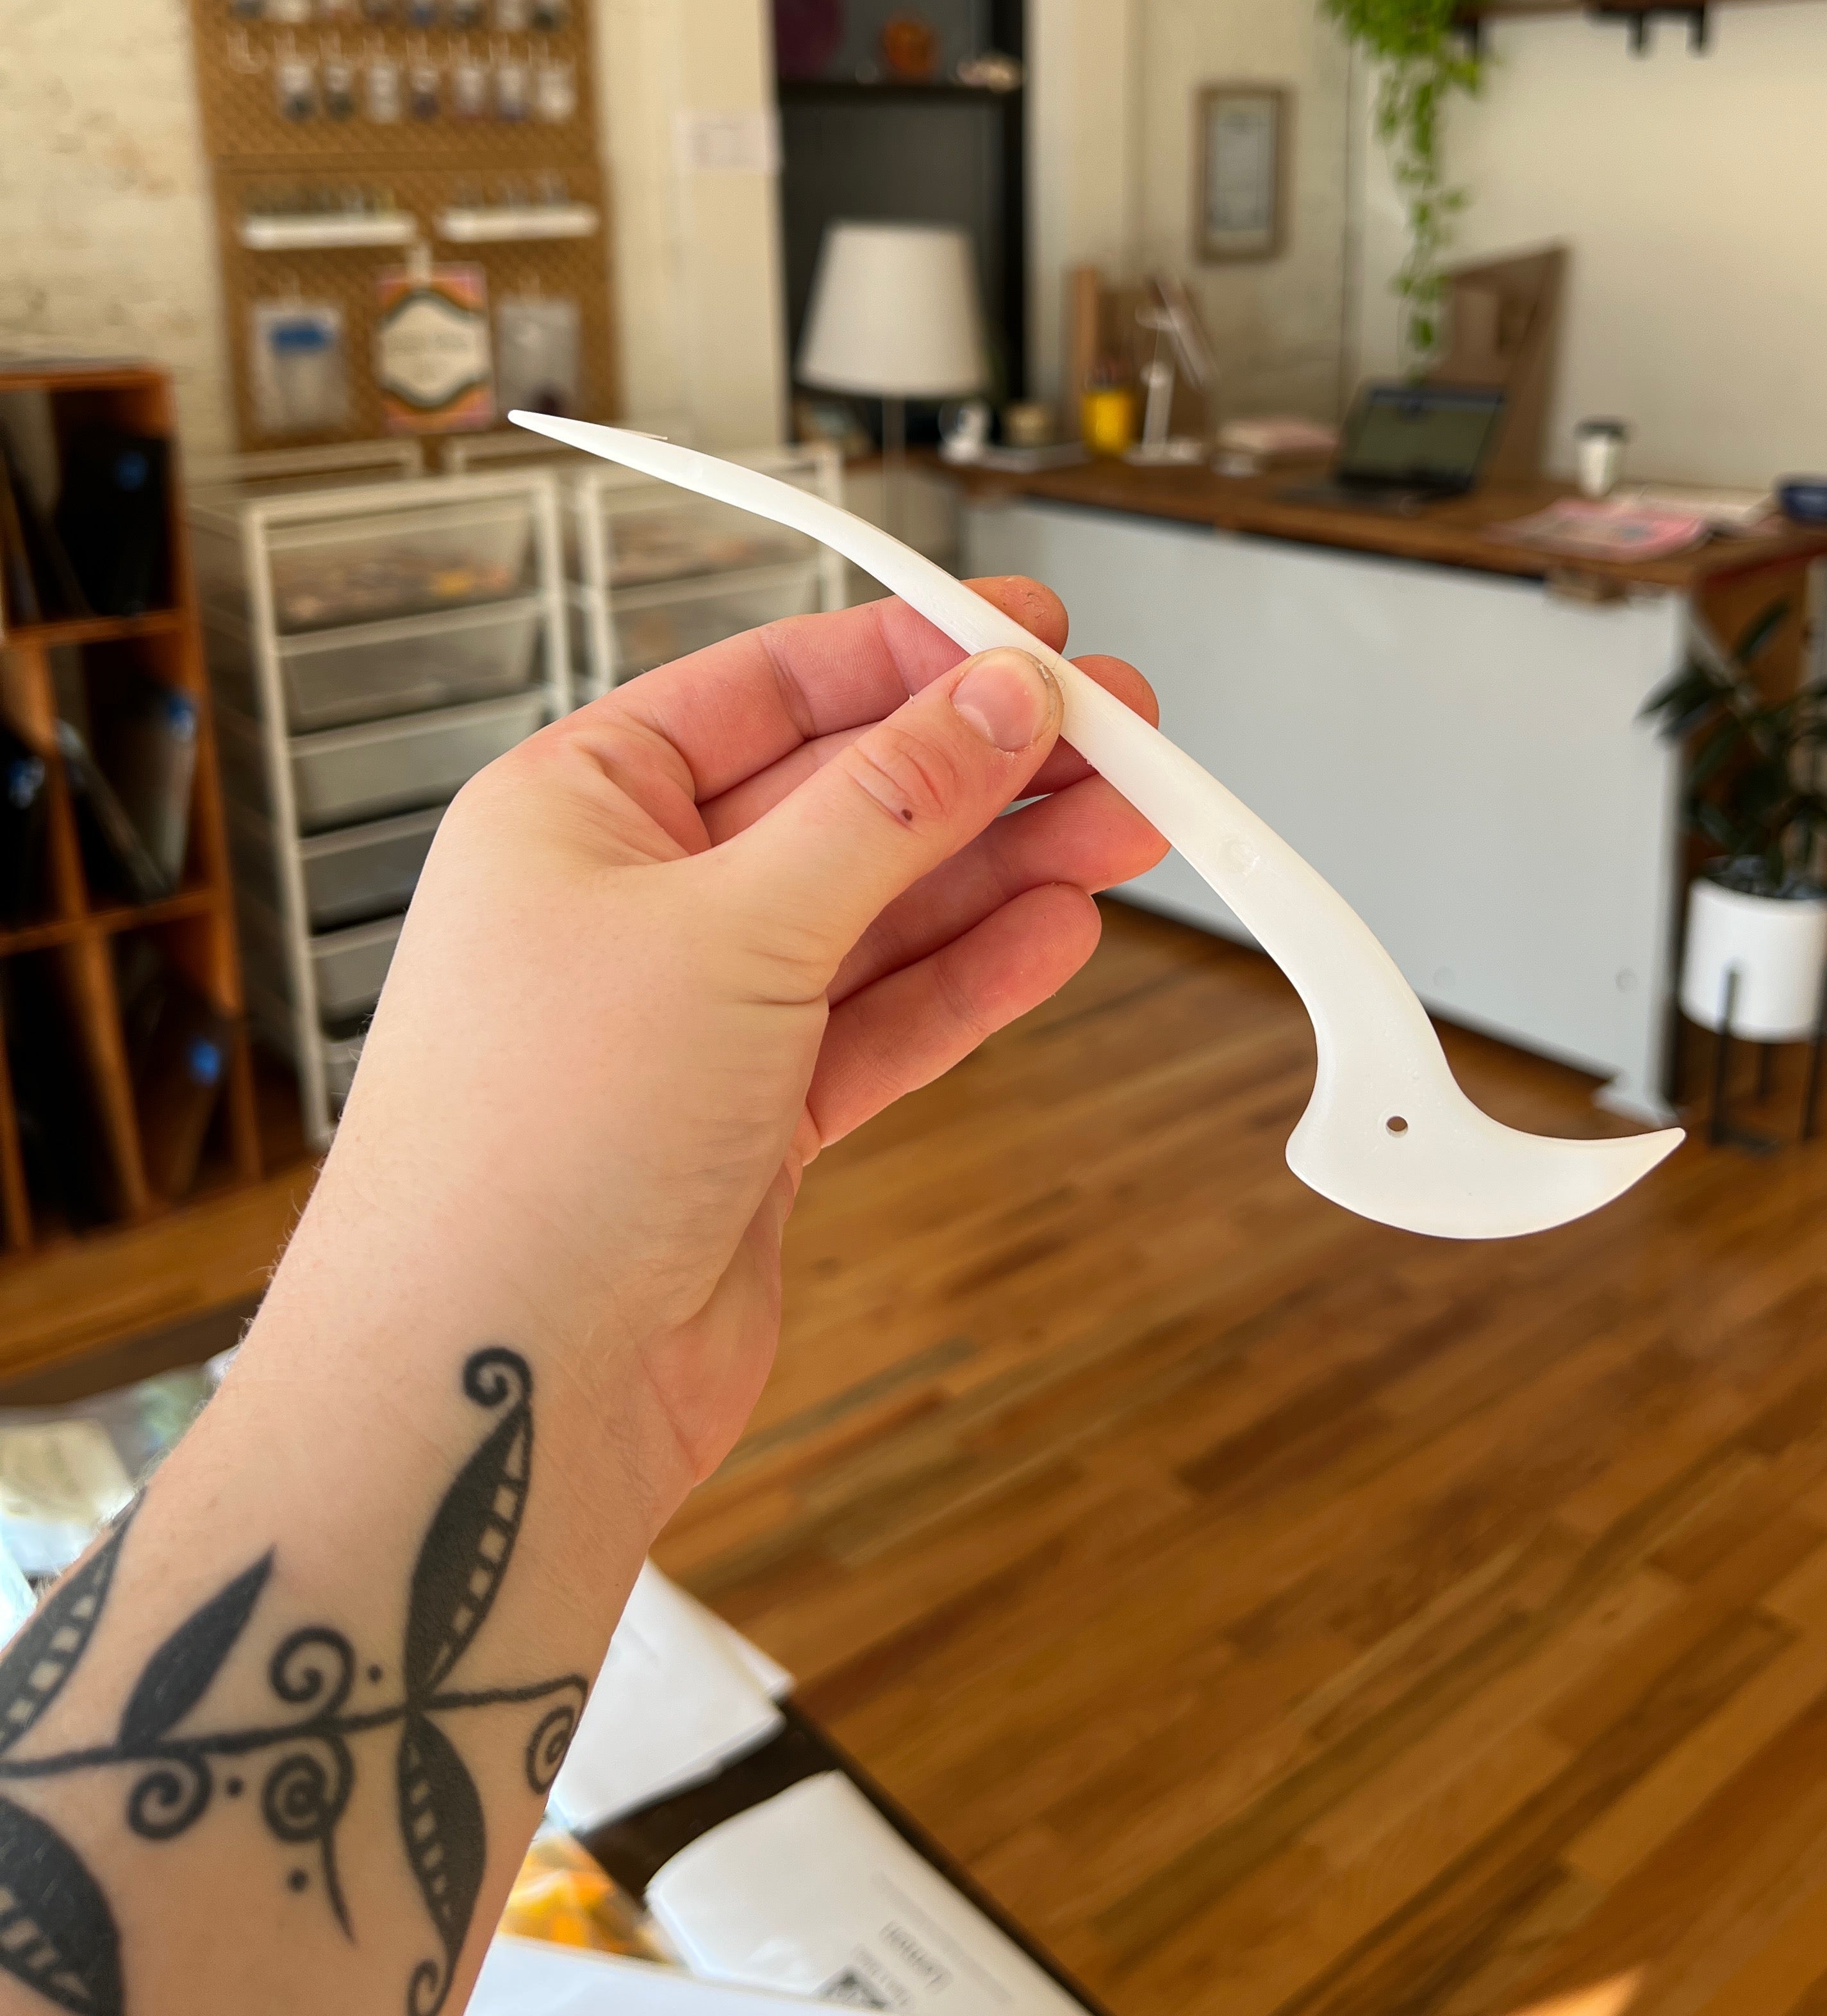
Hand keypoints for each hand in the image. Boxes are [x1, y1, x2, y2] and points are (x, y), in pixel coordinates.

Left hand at [292, 582, 1163, 1534]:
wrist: (498, 1389)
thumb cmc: (537, 1145)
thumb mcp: (729, 930)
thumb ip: (884, 809)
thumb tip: (997, 697)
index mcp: (577, 808)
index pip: (766, 686)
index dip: (907, 654)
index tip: (1029, 634)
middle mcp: (632, 899)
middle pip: (842, 796)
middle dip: (983, 766)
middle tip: (1120, 735)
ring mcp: (698, 1011)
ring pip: (881, 910)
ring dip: (1003, 868)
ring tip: (1130, 825)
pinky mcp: (756, 1116)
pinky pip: (885, 1016)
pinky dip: (973, 977)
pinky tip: (1059, 930)